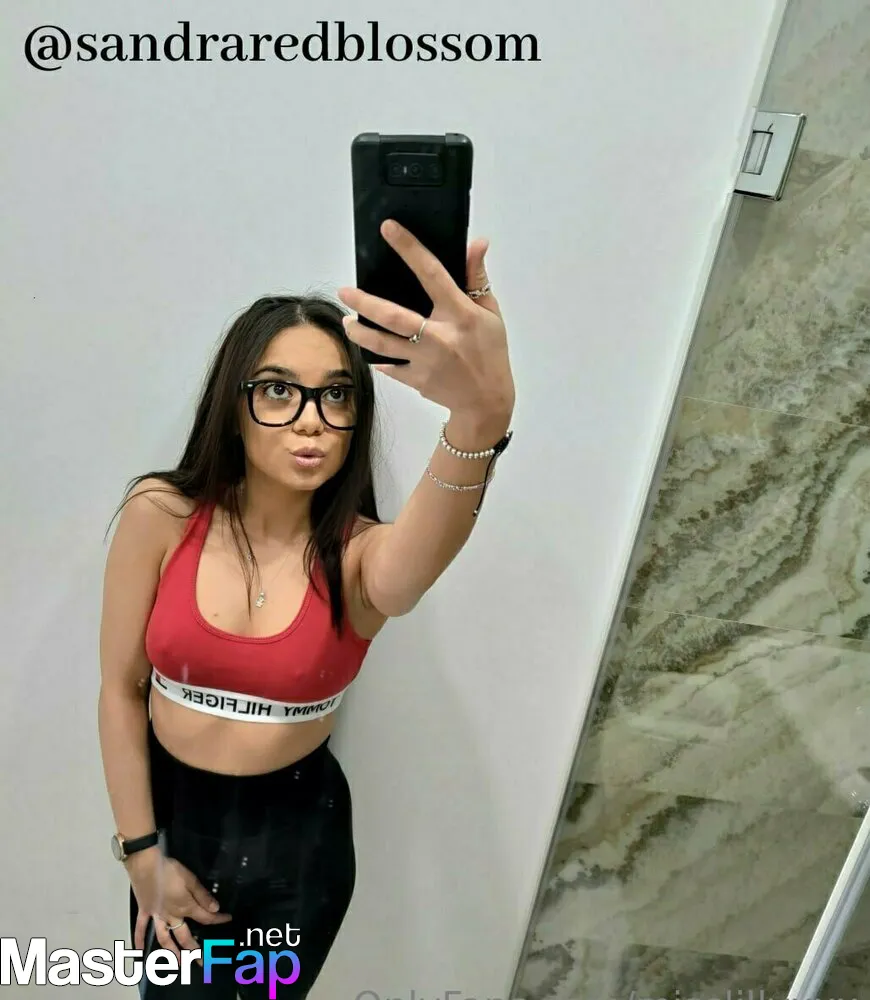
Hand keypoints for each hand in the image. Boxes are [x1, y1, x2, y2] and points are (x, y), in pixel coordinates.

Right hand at [128, 850, 231, 960]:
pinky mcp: (144, 911)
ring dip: (171, 951)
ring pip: (164, 937)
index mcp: (185, 907)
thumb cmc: (170, 870)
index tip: (227, 919)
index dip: (218, 919)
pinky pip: (141, 927)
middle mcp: (172, 915)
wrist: (146, 866)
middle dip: (194, 949)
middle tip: (200, 961)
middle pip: (185, 935)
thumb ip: (203, 895)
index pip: (205, 917)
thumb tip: (215, 908)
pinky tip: (139, 950)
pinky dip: (139, 939)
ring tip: (177, 963)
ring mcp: (157, 915)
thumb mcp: (191, 879)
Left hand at [338, 220, 514, 420]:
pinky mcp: (416, 381)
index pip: (432, 273)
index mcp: (460, 315)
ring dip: (360, 332)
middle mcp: (439, 337)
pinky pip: (389, 367)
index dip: (409, 248)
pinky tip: (369, 350)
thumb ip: (477, 278)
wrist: (486, 402)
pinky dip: (378, 358)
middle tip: (344, 291)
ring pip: (382, 344)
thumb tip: (476, 243)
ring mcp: (425, 361)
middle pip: (393, 316)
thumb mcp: (491, 314)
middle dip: (364, 302)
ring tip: (347, 322)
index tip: (389, 229)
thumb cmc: (490, 353)